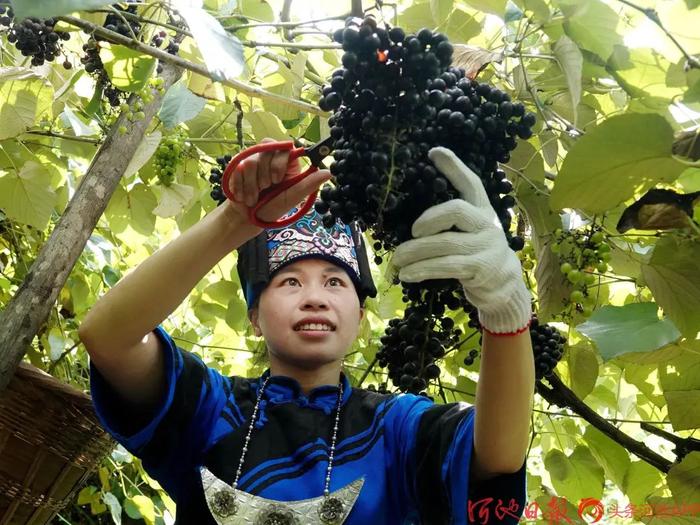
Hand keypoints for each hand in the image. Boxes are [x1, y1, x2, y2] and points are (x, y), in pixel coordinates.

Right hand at [223, 138, 330, 226]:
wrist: (247, 218)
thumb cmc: (272, 208)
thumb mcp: (292, 198)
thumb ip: (308, 184)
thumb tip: (329, 172)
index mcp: (288, 162)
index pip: (285, 146)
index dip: (278, 162)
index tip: (277, 179)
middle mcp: (271, 157)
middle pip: (265, 151)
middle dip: (263, 176)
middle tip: (265, 189)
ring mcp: (253, 159)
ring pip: (249, 161)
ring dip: (251, 185)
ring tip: (254, 197)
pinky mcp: (238, 164)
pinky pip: (237, 167)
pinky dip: (240, 186)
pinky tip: (243, 196)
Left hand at [390, 147, 531, 334]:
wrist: (503, 284)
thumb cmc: (477, 252)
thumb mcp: (470, 230)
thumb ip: (452, 220)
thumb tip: (412, 220)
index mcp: (483, 209)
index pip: (471, 183)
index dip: (454, 166)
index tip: (433, 152)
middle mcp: (487, 224)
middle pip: (456, 211)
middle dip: (428, 219)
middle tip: (412, 232)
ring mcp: (485, 247)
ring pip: (445, 244)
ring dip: (415, 252)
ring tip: (397, 260)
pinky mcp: (480, 269)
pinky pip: (446, 266)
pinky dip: (422, 270)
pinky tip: (407, 274)